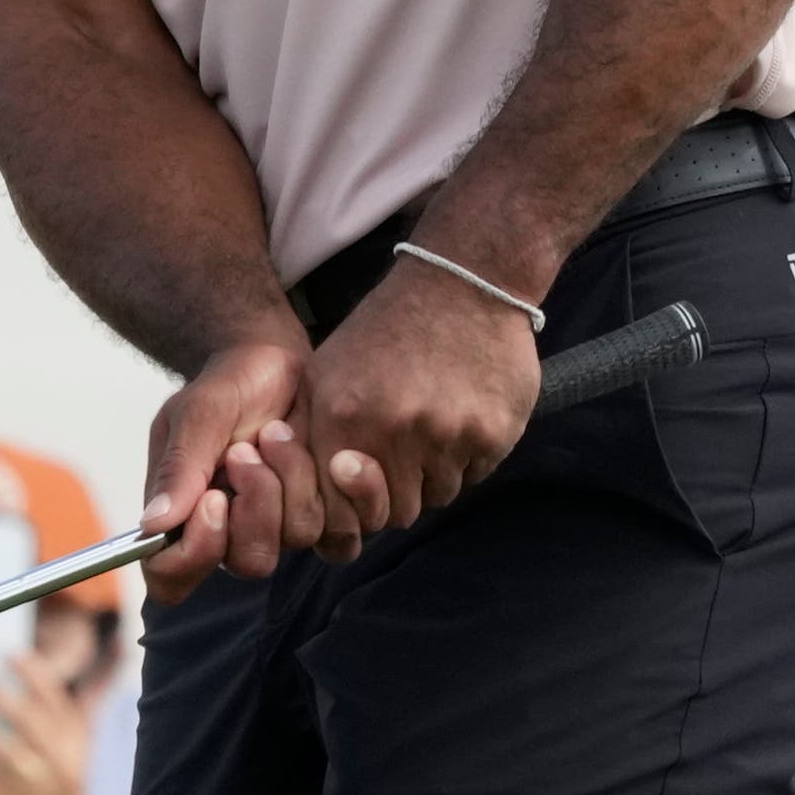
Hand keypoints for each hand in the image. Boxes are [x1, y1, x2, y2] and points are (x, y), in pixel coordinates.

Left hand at [0, 650, 104, 794]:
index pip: (55, 697)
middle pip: (27, 718)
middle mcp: (59, 761)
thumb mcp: (72, 754)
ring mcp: (35, 786)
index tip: (8, 653)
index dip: (31, 671)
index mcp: (74, 742)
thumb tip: (29, 681)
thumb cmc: (61, 793)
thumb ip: (58, 723)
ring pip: (4, 749)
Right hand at [138, 332, 325, 597]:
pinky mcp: (324, 513)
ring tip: (278, 431)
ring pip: (298, 537)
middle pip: (249, 562)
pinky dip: (337, 487)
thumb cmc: (227, 385)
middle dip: (257, 502)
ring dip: (292, 476)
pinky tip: (325, 450)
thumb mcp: (197, 412)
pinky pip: (341, 531)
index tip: (215, 499)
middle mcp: (231, 532)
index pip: (171, 578)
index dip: (195, 553)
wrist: (278, 361)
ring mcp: (281, 526)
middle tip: (246, 448)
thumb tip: (154, 524)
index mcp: (183, 516)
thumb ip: (179, 466)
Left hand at [297, 257, 543, 543]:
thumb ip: (309, 433)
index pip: (343, 513)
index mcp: (345, 417)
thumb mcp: (326, 370)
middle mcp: (396, 431)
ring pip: (438, 495)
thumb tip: (301, 494)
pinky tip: (460, 415)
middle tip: (401, 454)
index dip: (350, 505)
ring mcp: (448, 435)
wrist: (464, 281)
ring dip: (432, 473)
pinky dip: (466, 456)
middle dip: (394, 492)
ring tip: (432, 425)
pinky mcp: (492, 434)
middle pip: (395, 512)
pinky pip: (474, 475)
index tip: (362, 481)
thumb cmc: (386, 328)